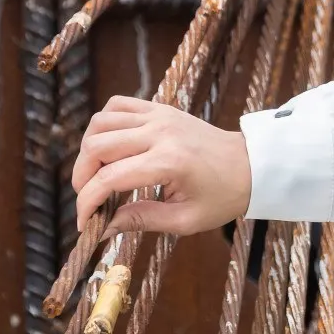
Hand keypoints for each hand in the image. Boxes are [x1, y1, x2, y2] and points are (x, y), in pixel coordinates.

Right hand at [71, 96, 252, 236]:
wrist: (251, 165)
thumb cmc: (222, 197)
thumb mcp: (185, 220)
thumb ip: (141, 220)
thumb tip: (103, 228)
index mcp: (168, 162)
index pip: (109, 179)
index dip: (88, 203)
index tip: (85, 223)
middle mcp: (159, 132)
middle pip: (97, 146)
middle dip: (82, 177)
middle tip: (88, 199)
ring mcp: (159, 115)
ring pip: (101, 122)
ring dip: (88, 149)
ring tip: (95, 174)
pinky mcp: (160, 108)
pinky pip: (118, 105)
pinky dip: (104, 124)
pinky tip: (108, 146)